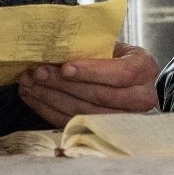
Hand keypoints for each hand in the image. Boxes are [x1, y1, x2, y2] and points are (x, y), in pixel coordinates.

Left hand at [18, 41, 159, 126]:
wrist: (132, 81)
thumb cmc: (118, 57)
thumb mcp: (114, 45)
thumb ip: (93, 47)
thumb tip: (56, 45)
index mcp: (144, 70)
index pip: (119, 74)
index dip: (91, 72)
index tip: (65, 67)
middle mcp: (139, 99)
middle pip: (98, 96)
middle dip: (64, 84)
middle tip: (38, 72)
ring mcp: (123, 119)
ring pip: (83, 111)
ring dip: (51, 97)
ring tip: (29, 82)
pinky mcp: (102, 128)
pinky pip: (72, 122)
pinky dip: (49, 110)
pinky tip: (34, 97)